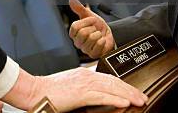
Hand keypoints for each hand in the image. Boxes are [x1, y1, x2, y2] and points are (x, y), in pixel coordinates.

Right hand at [2, 67, 146, 111]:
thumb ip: (82, 86)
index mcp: (84, 74)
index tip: (133, 91)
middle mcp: (86, 76)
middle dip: (130, 89)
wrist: (35, 91)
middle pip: (114, 82)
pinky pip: (102, 96)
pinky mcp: (81, 94)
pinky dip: (116, 99)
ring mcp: (84, 84)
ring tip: (140, 100)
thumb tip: (93, 92)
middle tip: (143, 97)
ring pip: (112, 88)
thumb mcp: (69, 85)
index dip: (123, 85)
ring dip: (128, 94)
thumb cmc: (49, 91)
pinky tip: (125, 102)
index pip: (109, 78)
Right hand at [68, 0, 114, 58]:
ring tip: (98, 35)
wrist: (109, 34)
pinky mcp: (93, 54)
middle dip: (93, 28)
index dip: (86, 21)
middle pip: (83, 33)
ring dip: (98, 34)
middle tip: (95, 29)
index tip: (92, 20)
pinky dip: (103, 40)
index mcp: (74, 33)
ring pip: (91, 38)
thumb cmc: (97, 26)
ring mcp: (85, 49)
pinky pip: (99, 44)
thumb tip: (71, 0)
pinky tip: (102, 41)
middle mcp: (77, 42)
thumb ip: (79, 8)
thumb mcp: (89, 15)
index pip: (75, 26)